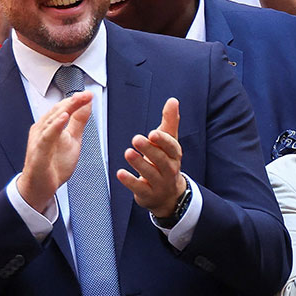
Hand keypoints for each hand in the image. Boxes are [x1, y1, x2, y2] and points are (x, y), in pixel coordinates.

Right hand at [16, 89, 92, 215]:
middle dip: (72, 102)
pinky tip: (63, 119)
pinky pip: (46, 137)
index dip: (76, 100)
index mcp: (50, 125)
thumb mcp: (72, 140)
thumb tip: (86, 105)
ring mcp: (39, 140)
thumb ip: (78, 122)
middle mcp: (42, 129)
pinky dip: (54, 127)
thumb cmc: (53, 164)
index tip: (89, 95)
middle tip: (85, 95)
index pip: (64, 108)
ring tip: (76, 101)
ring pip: (51, 120)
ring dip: (64, 109)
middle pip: (57, 111)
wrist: (41, 187)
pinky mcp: (38, 152)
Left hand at [120, 97, 185, 217]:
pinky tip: (120, 173)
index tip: (153, 133)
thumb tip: (173, 100)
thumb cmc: (166, 162)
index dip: (163, 141)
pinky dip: (130, 181)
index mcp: (174, 155)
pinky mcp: (148, 194)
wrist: (168, 195)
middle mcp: (169, 170)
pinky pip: (139, 188)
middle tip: (136, 139)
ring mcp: (159, 184)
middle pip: (161, 160)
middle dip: (149, 150)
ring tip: (128, 153)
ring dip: (139, 164)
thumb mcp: (169, 142)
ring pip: (150, 174)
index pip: (172, 147)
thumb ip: (170, 122)